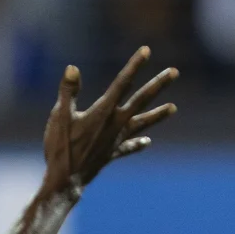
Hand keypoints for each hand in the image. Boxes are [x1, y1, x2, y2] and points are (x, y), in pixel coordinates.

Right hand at [41, 47, 177, 199]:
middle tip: (174, 72)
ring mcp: (116, 140)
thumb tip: (72, 67)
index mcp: (104, 111)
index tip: (147, 50)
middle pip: (141, 100)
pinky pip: (128, 146)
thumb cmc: (60, 147)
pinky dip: (138, 143)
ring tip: (174, 108)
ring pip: (142, 123)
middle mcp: (115, 124)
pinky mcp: (112, 154)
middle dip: (158, 85)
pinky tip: (147, 141)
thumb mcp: (60, 115)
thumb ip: (68, 91)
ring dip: (157, 114)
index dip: (134, 65)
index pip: (122, 83)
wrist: (65, 182)